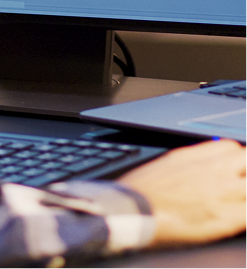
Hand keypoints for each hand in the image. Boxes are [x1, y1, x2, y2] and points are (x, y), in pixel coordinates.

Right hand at [116, 139, 246, 246]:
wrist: (133, 210)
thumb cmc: (143, 190)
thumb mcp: (168, 162)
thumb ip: (193, 160)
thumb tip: (206, 161)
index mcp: (197, 156)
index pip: (232, 147)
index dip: (236, 159)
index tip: (235, 168)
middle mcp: (215, 171)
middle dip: (246, 171)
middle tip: (239, 182)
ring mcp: (224, 195)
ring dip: (245, 193)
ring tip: (236, 200)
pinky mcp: (227, 220)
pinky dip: (245, 213)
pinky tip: (236, 217)